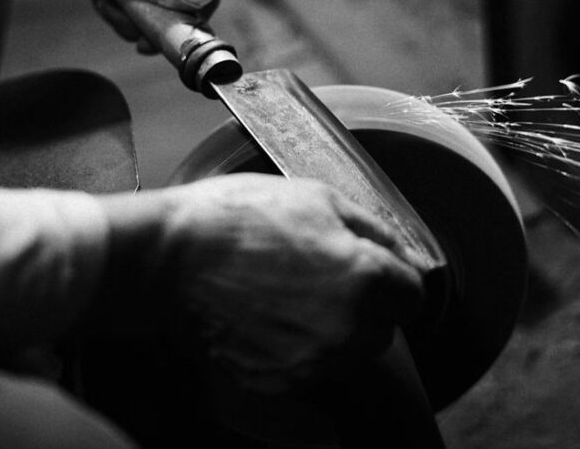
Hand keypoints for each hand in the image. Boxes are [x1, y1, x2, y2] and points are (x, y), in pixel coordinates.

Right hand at [97, 174, 423, 397]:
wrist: (168, 258)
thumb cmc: (237, 217)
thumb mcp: (315, 197)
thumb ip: (373, 227)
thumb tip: (406, 253)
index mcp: (365, 277)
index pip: (411, 295)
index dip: (390, 277)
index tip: (366, 268)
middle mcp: (347, 328)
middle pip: (382, 329)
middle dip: (363, 306)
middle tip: (318, 275)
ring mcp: (313, 362)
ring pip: (347, 354)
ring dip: (332, 330)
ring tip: (287, 295)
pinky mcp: (279, 383)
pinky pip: (310, 372)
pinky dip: (297, 351)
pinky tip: (266, 318)